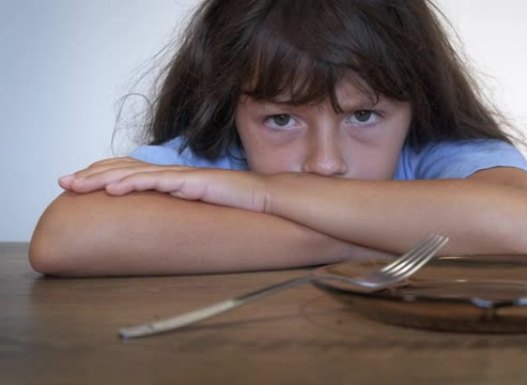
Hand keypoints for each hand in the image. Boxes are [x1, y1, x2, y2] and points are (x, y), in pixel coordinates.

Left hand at [59, 157, 267, 211]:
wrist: (265, 197)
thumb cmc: (236, 204)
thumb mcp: (199, 207)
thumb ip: (179, 208)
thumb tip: (161, 220)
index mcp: (172, 178)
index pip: (131, 173)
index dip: (103, 175)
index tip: (79, 185)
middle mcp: (172, 173)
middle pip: (125, 169)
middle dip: (92, 175)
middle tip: (64, 182)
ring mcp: (182, 176)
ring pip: (135, 173)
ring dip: (103, 178)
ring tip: (78, 185)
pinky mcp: (193, 182)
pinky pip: (159, 182)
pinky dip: (134, 184)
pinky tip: (114, 189)